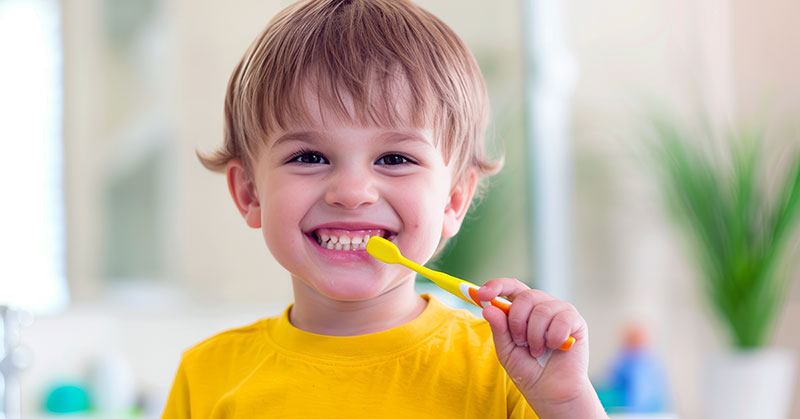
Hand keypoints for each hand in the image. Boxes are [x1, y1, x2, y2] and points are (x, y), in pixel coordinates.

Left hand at [477, 278, 602, 416]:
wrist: (550, 392)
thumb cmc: (528, 370)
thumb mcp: (506, 350)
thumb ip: (499, 329)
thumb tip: (488, 308)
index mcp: (523, 309)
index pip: (511, 287)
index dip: (497, 286)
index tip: (481, 294)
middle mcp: (542, 305)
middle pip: (525, 296)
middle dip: (517, 321)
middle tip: (520, 341)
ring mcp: (560, 312)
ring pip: (542, 309)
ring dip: (535, 335)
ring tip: (537, 351)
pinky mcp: (576, 322)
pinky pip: (562, 319)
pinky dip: (554, 338)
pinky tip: (555, 348)